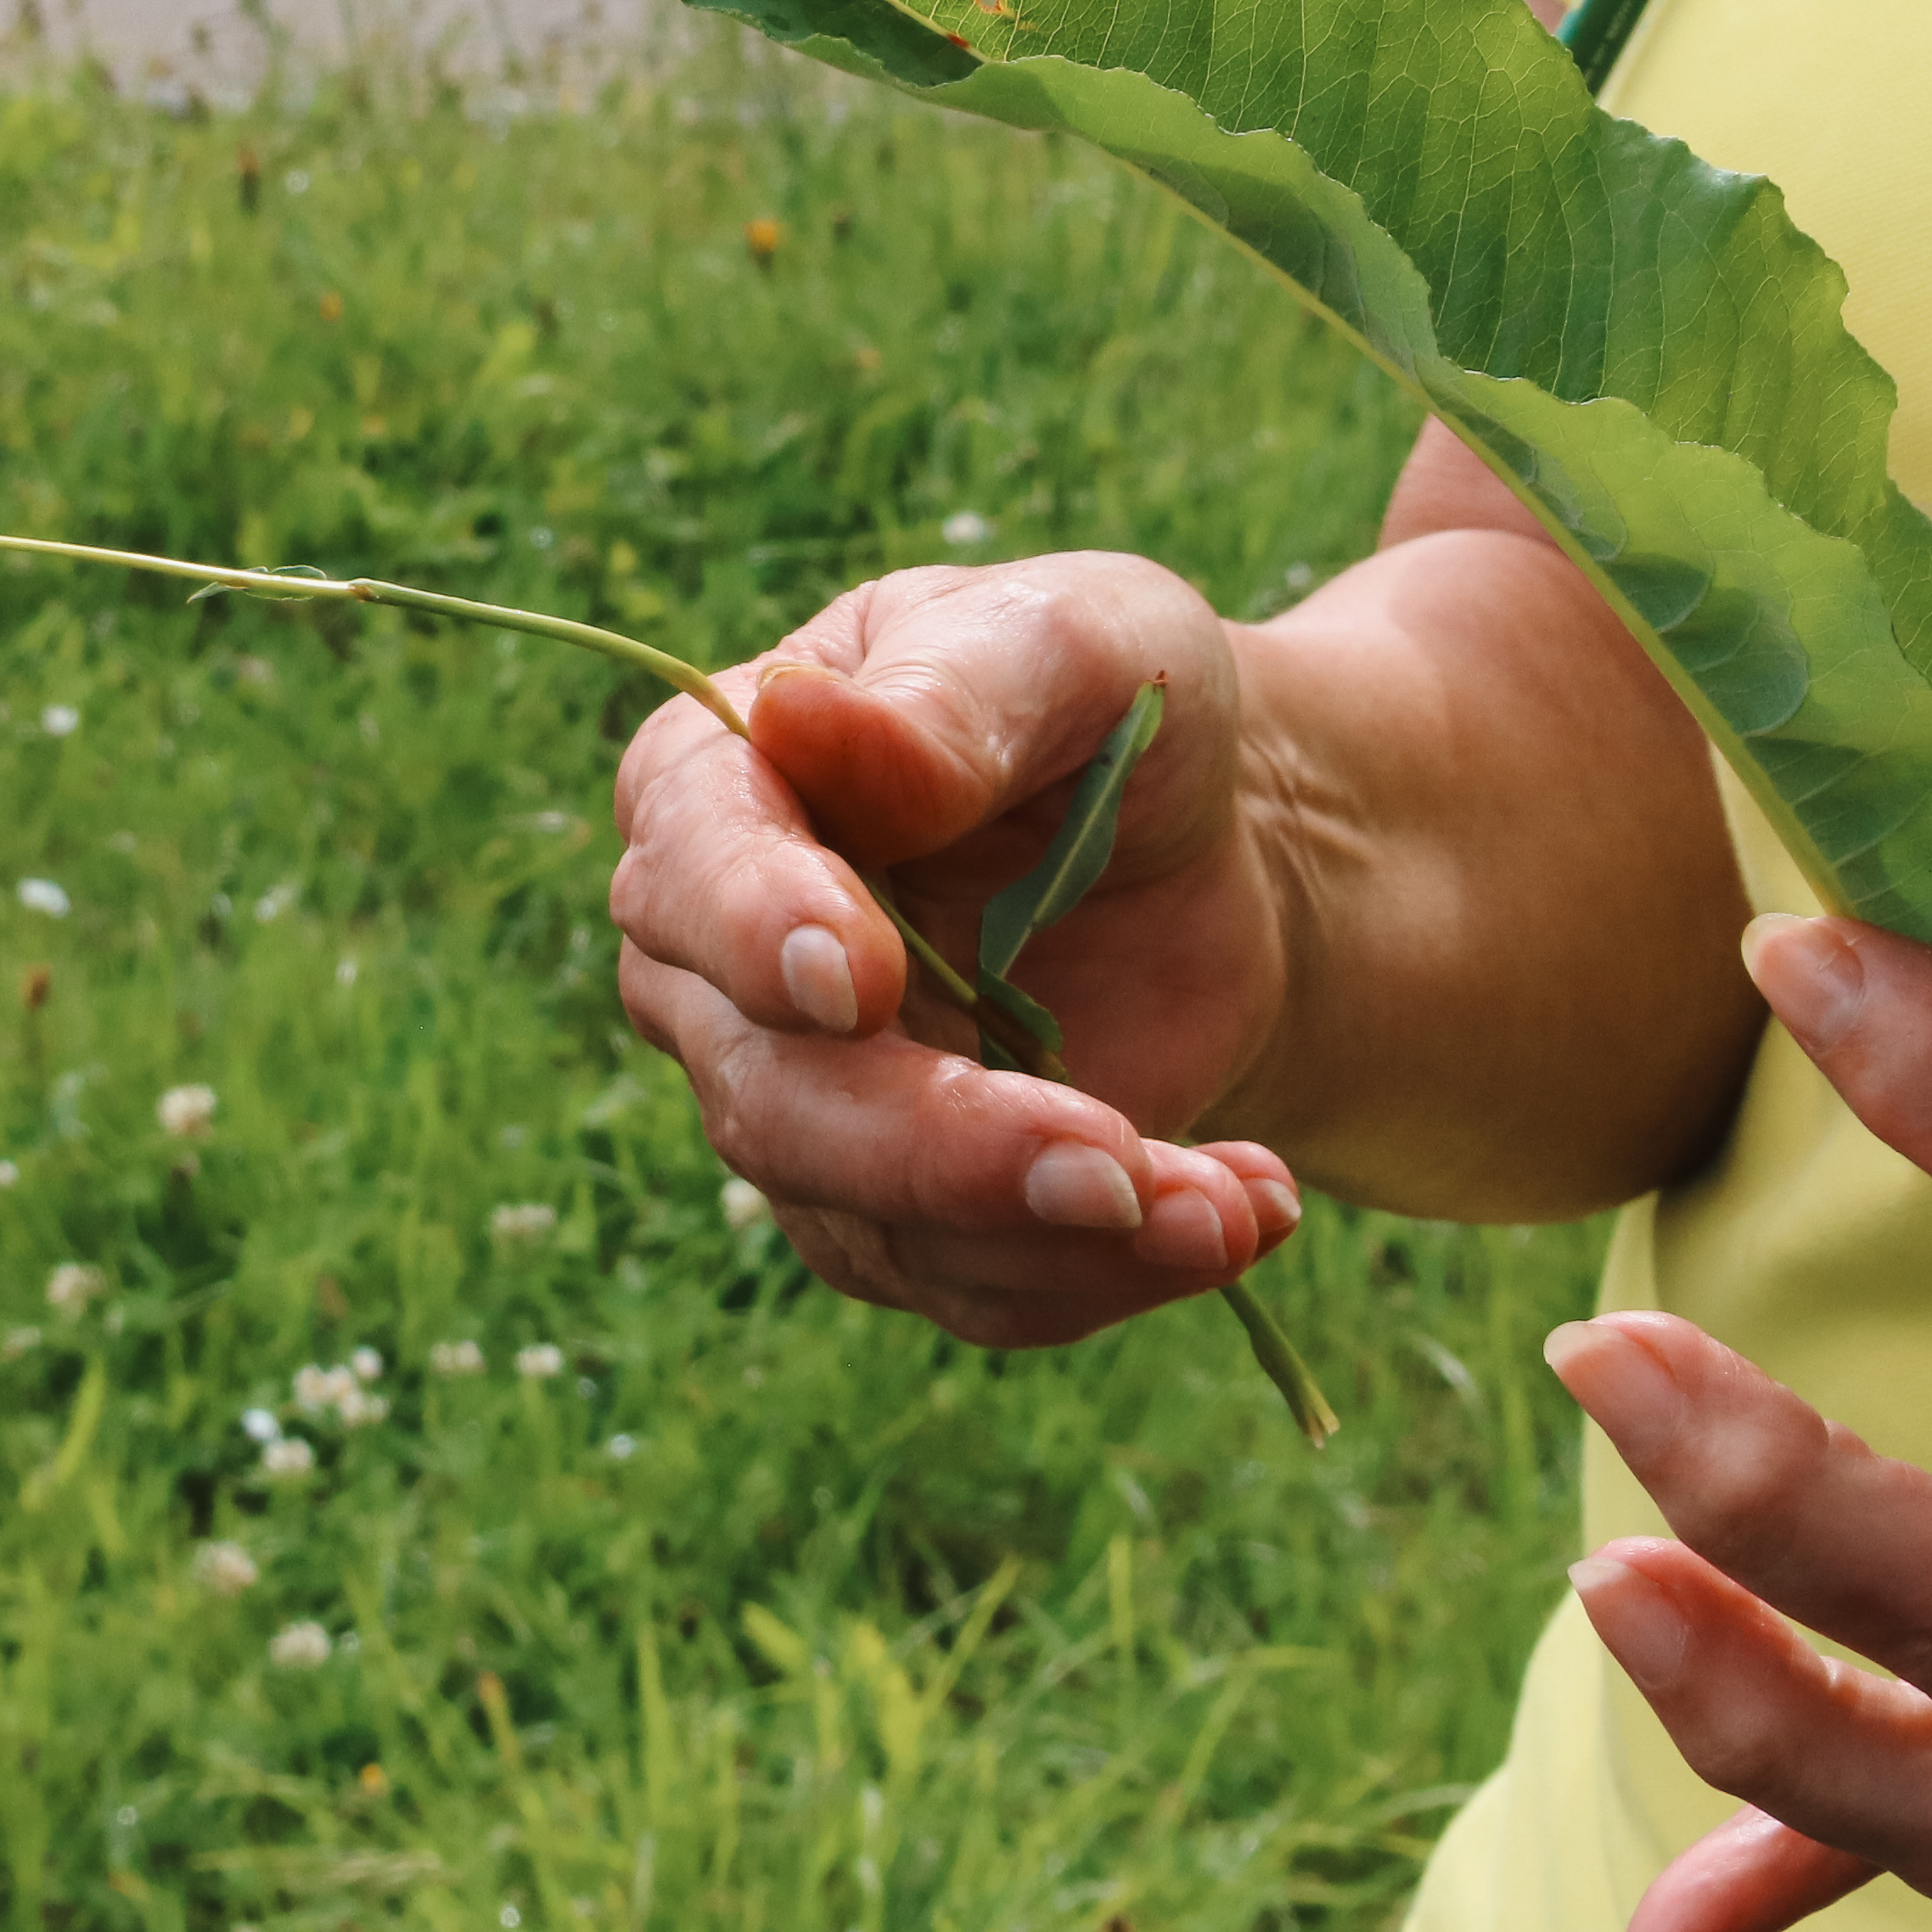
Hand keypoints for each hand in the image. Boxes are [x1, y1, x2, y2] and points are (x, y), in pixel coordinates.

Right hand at [609, 553, 1307, 1346]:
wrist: (1228, 851)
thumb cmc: (1121, 710)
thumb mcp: (1075, 644)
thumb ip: (950, 695)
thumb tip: (800, 721)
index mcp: (716, 787)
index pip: (690, 875)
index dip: (758, 931)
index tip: (859, 981)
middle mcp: (720, 971)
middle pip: (772, 1098)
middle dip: (938, 1147)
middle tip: (1111, 1163)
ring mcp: (804, 1108)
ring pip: (872, 1222)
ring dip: (1053, 1236)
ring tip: (1231, 1206)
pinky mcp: (906, 1212)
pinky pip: (976, 1286)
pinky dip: (1112, 1274)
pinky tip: (1240, 1210)